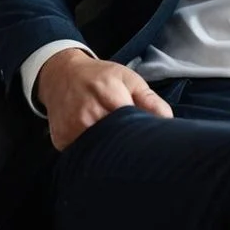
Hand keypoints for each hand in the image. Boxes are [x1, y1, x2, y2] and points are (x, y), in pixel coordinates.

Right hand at [35, 48, 172, 151]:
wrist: (62, 75)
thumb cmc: (100, 77)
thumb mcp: (128, 79)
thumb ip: (149, 100)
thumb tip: (168, 120)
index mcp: (108, 94)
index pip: (131, 126)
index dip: (141, 135)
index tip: (148, 140)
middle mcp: (87, 113)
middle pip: (114, 142)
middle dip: (126, 146)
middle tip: (133, 145)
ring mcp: (72, 128)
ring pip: (98, 152)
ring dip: (109, 151)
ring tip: (116, 144)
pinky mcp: (61, 140)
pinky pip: (82, 155)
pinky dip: (92, 154)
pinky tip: (98, 146)